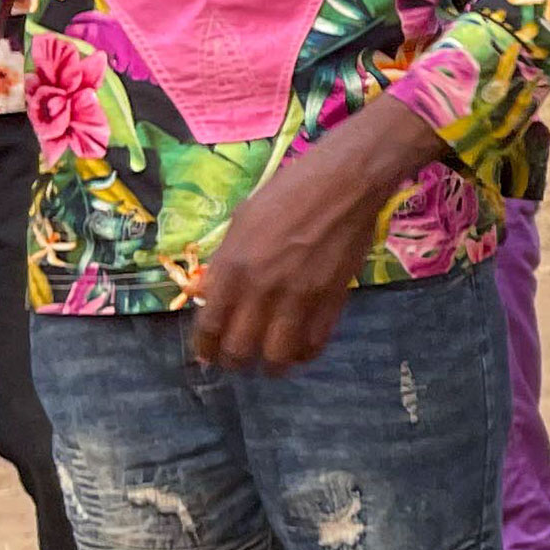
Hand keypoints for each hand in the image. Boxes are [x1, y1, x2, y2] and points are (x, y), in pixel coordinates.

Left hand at [185, 93, 438, 372]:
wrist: (345, 183)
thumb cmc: (287, 192)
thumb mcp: (241, 222)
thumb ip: (225, 263)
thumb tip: (211, 295)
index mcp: (233, 266)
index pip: (210, 326)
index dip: (205, 348)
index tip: (207, 353)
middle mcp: (262, 288)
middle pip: (240, 350)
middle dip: (233, 362)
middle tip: (235, 360)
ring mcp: (300, 298)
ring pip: (278, 357)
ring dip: (269, 366)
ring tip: (269, 362)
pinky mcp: (332, 301)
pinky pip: (314, 345)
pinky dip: (303, 355)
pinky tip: (298, 349)